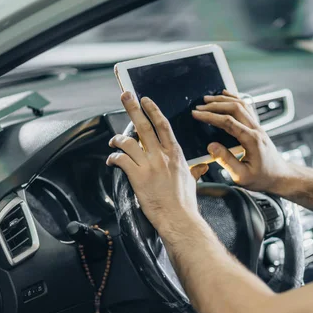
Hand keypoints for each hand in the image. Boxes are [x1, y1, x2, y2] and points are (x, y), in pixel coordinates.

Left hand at [107, 92, 208, 231]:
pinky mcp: (138, 177)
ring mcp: (149, 165)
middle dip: (133, 108)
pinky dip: (114, 158)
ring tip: (113, 141)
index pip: (163, 125)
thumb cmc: (186, 202)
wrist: (179, 217)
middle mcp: (162, 155)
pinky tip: (111, 160)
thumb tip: (201, 167)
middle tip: (125, 95)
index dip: (153, 110)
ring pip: (129, 142)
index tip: (145, 100)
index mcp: (175, 154)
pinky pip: (121, 160)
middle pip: (145, 126)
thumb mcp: (193, 181)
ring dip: (117, 139)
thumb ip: (194, 170)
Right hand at [192, 90, 293, 192]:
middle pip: (235, 108)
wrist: (280, 177)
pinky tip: (226, 96)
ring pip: (241, 105)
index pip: (228, 122)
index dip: (210, 116)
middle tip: (199, 107)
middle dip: (215, 105)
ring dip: (224, 100)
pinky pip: (246, 108)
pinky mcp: (257, 128)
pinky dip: (234, 99)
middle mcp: (256, 130)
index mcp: (252, 140)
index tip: (196, 114)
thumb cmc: (262, 178)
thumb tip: (211, 146)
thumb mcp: (242, 176)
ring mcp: (258, 127)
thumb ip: (226, 161)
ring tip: (208, 99)